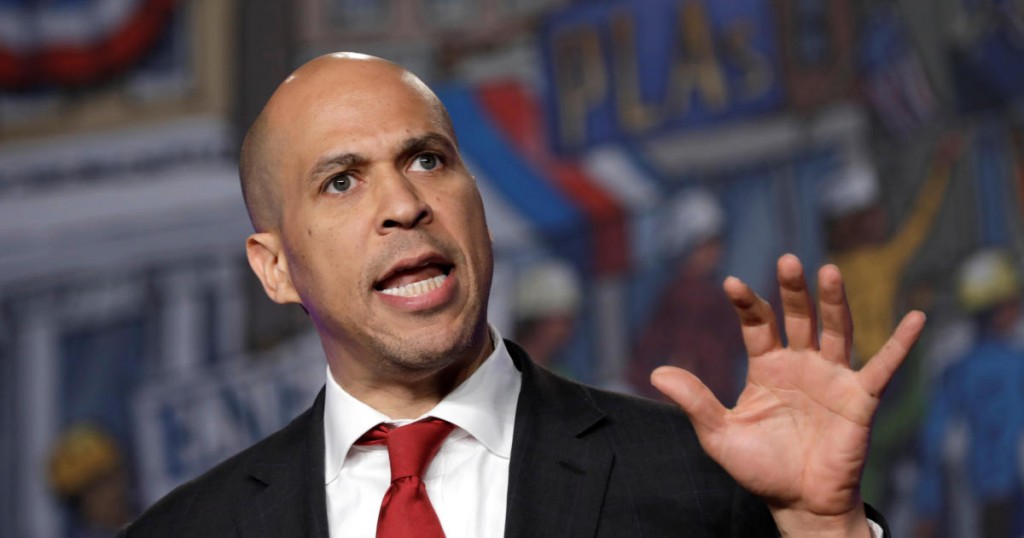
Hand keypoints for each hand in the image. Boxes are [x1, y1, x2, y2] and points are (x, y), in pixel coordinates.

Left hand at [651, 254, 924, 536]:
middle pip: (797, 317)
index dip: (747, 304)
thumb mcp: (719, 435)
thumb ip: (694, 402)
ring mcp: (832, 378)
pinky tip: (917, 318)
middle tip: (788, 260)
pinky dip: (901, 344)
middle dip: (793, 290)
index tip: (731, 284)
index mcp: (767, 367)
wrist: (798, 503)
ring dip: (834, 302)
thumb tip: (654, 373)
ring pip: (836, 330)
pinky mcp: (859, 398)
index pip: (758, 325)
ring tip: (829, 271)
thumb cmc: (760, 467)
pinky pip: (883, 367)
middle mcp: (801, 364)